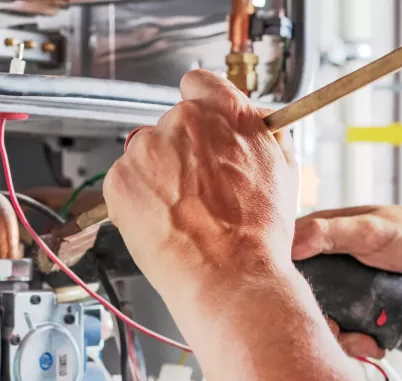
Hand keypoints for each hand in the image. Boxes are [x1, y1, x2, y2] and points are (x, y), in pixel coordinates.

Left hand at [103, 70, 297, 296]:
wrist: (227, 275)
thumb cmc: (256, 234)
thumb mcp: (282, 170)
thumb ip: (261, 134)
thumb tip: (252, 120)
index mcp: (225, 112)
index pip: (199, 83)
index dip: (199, 106)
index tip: (198, 126)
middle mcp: (183, 121)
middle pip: (171, 126)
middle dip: (179, 152)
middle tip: (195, 190)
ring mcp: (147, 150)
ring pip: (145, 154)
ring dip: (156, 175)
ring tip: (179, 213)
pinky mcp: (119, 179)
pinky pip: (124, 181)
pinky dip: (135, 199)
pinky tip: (160, 221)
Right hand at [294, 205, 401, 357]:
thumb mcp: (373, 229)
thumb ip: (331, 233)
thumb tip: (291, 243)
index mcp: (321, 236)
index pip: (285, 260)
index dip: (285, 285)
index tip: (298, 303)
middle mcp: (327, 263)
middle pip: (301, 297)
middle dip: (317, 319)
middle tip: (336, 329)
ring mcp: (344, 288)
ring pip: (322, 318)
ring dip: (339, 337)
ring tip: (363, 341)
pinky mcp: (360, 308)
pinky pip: (345, 330)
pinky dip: (356, 342)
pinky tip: (372, 343)